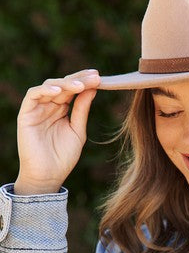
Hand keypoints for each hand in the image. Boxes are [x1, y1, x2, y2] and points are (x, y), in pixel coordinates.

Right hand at [14, 69, 100, 194]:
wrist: (48, 176)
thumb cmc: (63, 157)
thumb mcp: (78, 131)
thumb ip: (82, 110)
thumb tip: (93, 89)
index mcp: (61, 110)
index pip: (72, 90)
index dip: (84, 82)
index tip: (99, 77)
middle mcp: (48, 106)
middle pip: (62, 84)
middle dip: (78, 79)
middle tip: (94, 76)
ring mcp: (37, 109)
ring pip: (49, 86)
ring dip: (65, 83)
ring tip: (80, 85)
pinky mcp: (26, 114)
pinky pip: (33, 95)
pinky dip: (45, 90)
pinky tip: (60, 92)